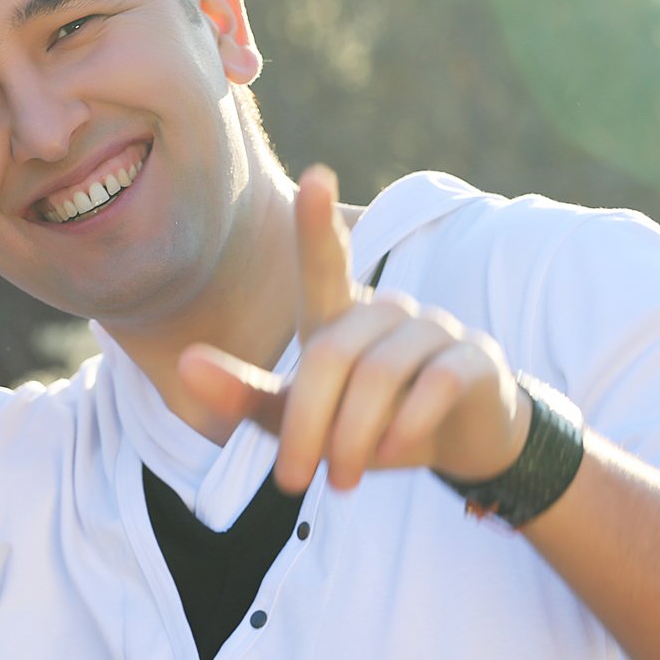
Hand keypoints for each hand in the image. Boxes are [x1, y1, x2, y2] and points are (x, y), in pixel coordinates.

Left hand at [179, 164, 532, 493]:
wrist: (461, 443)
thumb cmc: (369, 422)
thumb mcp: (298, 417)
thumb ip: (242, 394)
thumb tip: (186, 361)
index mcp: (340, 316)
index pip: (326, 263)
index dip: (318, 226)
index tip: (316, 177)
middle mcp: (387, 310)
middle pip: (331, 355)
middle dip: (308, 427)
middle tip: (295, 482)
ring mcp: (435, 329)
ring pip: (379, 376)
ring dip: (354, 439)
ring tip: (343, 480)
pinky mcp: (474, 360)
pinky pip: (434, 387)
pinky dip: (406, 430)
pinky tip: (395, 457)